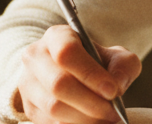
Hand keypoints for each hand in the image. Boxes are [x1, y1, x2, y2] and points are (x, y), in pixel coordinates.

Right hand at [18, 24, 141, 123]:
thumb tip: (117, 86)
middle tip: (113, 112)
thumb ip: (123, 66)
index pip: (67, 52)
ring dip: (84, 118)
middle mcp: (35, 57)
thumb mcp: (115, 57)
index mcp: (56, 36)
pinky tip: (91, 122)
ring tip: (105, 118)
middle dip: (91, 102)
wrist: (72, 75)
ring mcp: (27, 83)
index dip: (90, 74)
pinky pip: (51, 123)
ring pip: (53, 107)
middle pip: (59, 84)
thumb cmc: (96, 63)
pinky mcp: (29, 108)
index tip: (112, 91)